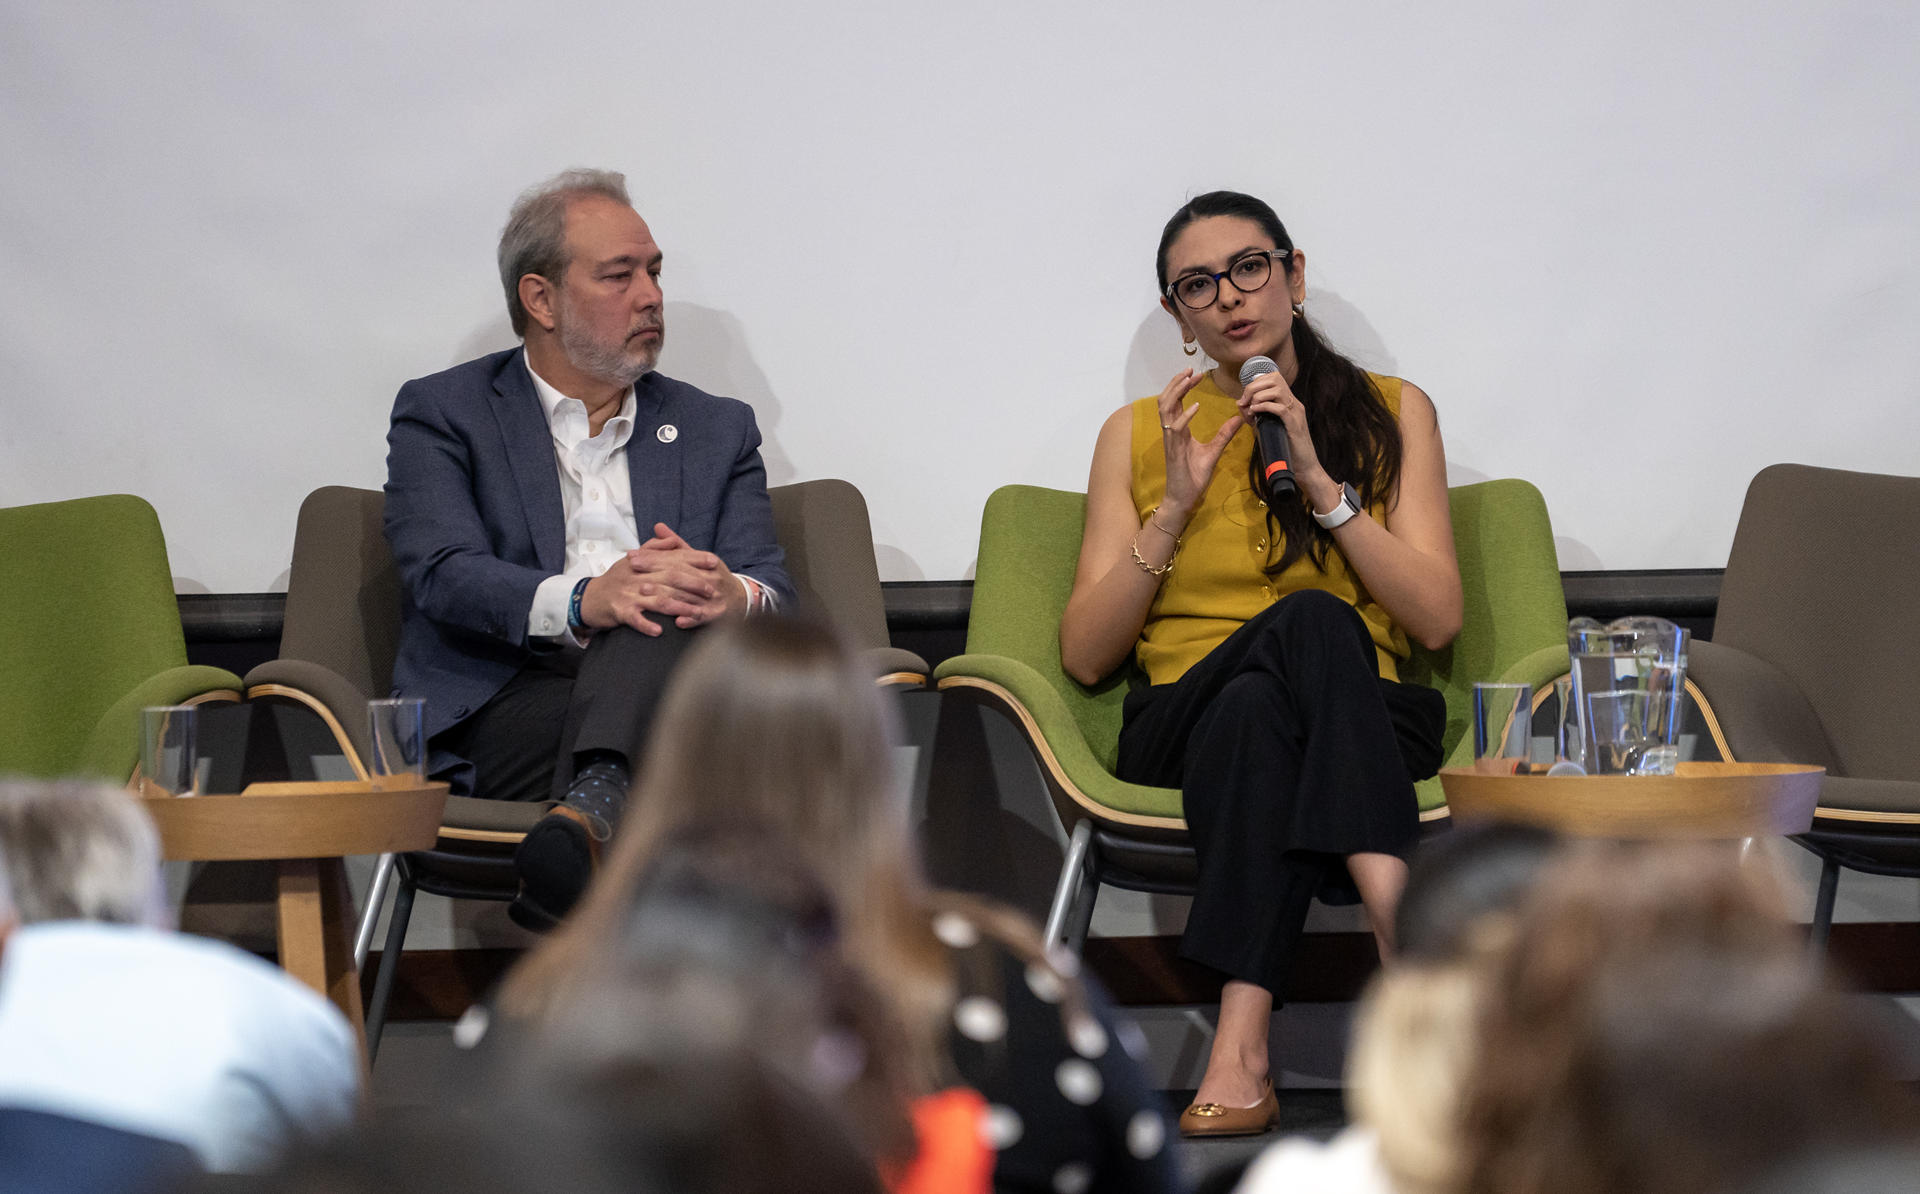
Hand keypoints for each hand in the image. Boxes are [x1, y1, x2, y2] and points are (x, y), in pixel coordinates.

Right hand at [579, 522, 743, 633]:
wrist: (589, 597)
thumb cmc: (615, 579)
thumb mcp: (633, 559)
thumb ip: (654, 548)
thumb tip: (673, 540)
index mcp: (643, 563)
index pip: (673, 558)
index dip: (695, 559)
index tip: (714, 562)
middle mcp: (638, 576)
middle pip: (670, 577)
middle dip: (693, 583)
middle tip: (711, 590)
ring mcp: (629, 594)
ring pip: (658, 599)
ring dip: (679, 606)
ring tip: (696, 613)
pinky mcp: (619, 611)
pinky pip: (635, 618)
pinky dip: (647, 624)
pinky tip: (660, 631)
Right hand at [1157, 368, 1244, 523]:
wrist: (1184, 497)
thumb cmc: (1193, 476)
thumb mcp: (1213, 452)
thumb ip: (1224, 435)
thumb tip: (1238, 419)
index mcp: (1178, 430)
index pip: (1175, 401)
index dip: (1182, 386)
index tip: (1195, 374)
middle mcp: (1170, 431)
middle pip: (1166, 399)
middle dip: (1177, 382)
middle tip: (1190, 370)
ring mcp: (1170, 439)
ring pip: (1165, 408)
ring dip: (1176, 392)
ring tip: (1188, 380)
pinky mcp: (1173, 449)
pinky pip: (1175, 427)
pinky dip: (1185, 415)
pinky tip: (1196, 406)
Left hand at [1236, 370, 1324, 489]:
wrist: (1304, 468)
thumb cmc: (1284, 449)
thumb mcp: (1267, 427)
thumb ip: (1256, 416)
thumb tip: (1240, 404)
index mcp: (1289, 402)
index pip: (1274, 377)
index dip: (1256, 382)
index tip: (1245, 397)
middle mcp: (1294, 404)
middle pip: (1275, 379)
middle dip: (1254, 387)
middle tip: (1245, 401)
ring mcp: (1296, 413)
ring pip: (1277, 390)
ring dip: (1258, 396)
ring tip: (1250, 409)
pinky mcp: (1294, 425)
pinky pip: (1279, 408)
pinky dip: (1264, 407)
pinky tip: (1255, 414)